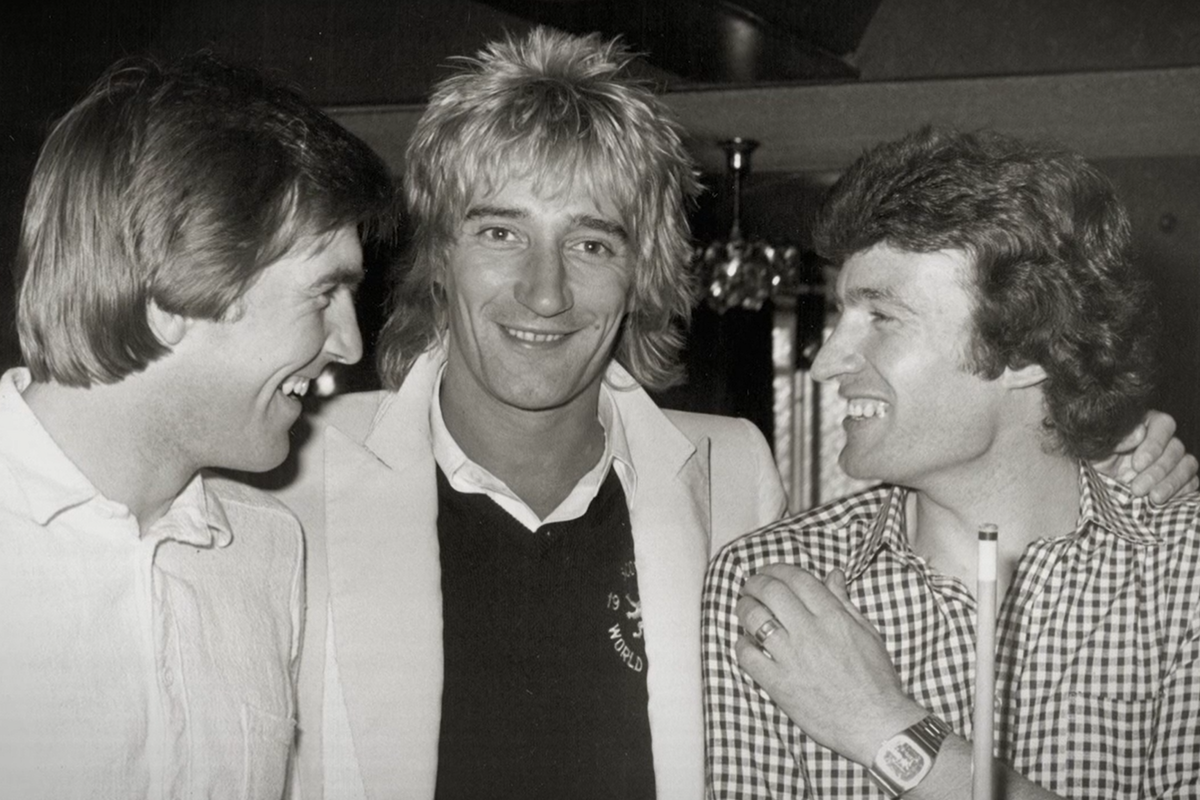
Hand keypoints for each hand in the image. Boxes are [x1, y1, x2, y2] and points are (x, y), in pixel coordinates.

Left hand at [735, 564, 925, 765]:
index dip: (776, 570)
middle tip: (751, 587)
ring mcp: (793, 659)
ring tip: (745, 609)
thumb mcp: (866, 633)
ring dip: (744, 609)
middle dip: (755, 583)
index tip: (768, 572)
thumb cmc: (875, 679)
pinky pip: (748, 656)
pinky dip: (742, 645)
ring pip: (754, 619)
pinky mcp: (780, 685)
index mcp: (833, 617)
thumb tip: (833, 575)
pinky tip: (747, 644)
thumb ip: (844, 602)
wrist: (875, 724)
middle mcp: (810, 633)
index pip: (797, 579)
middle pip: (771, 592)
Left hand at [1094, 410, 1197, 502]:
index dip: (1155, 445)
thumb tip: (1139, 432)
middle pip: (1176, 449)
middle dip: (1157, 471)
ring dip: (1171, 483)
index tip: (1137, 464)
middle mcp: (1163, 439)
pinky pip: (1192, 482)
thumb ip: (1116, 437)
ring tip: (1152, 498)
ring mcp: (1174, 459)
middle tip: (1138, 488)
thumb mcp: (1097, 446)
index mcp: (1145, 423)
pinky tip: (1164, 501)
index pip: (1163, 425)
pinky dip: (1182, 492)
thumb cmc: (1097, 457)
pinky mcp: (1180, 478)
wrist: (1097, 481)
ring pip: (1187, 465)